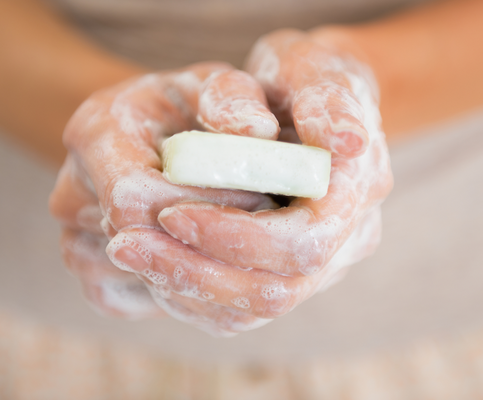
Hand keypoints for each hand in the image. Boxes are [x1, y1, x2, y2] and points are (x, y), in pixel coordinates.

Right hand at [50, 62, 278, 318]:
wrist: (156, 142)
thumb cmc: (191, 110)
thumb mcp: (217, 84)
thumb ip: (234, 98)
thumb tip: (256, 132)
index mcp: (93, 133)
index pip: (135, 198)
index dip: (206, 207)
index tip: (259, 197)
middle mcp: (70, 193)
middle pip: (141, 248)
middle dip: (213, 240)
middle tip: (261, 221)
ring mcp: (75, 243)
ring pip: (148, 282)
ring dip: (207, 266)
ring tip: (239, 232)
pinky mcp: (97, 281)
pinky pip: (148, 304)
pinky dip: (193, 292)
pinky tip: (215, 258)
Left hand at [106, 29, 392, 335]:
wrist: (307, 102)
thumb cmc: (304, 77)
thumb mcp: (312, 67)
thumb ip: (326, 98)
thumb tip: (344, 142)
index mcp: (358, 192)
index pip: (302, 243)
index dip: (234, 236)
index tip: (169, 212)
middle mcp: (347, 240)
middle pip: (276, 290)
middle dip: (195, 269)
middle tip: (124, 243)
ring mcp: (319, 266)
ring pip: (252, 309)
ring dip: (184, 286)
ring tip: (126, 251)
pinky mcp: (286, 274)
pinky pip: (238, 310)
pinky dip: (190, 293)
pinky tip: (152, 263)